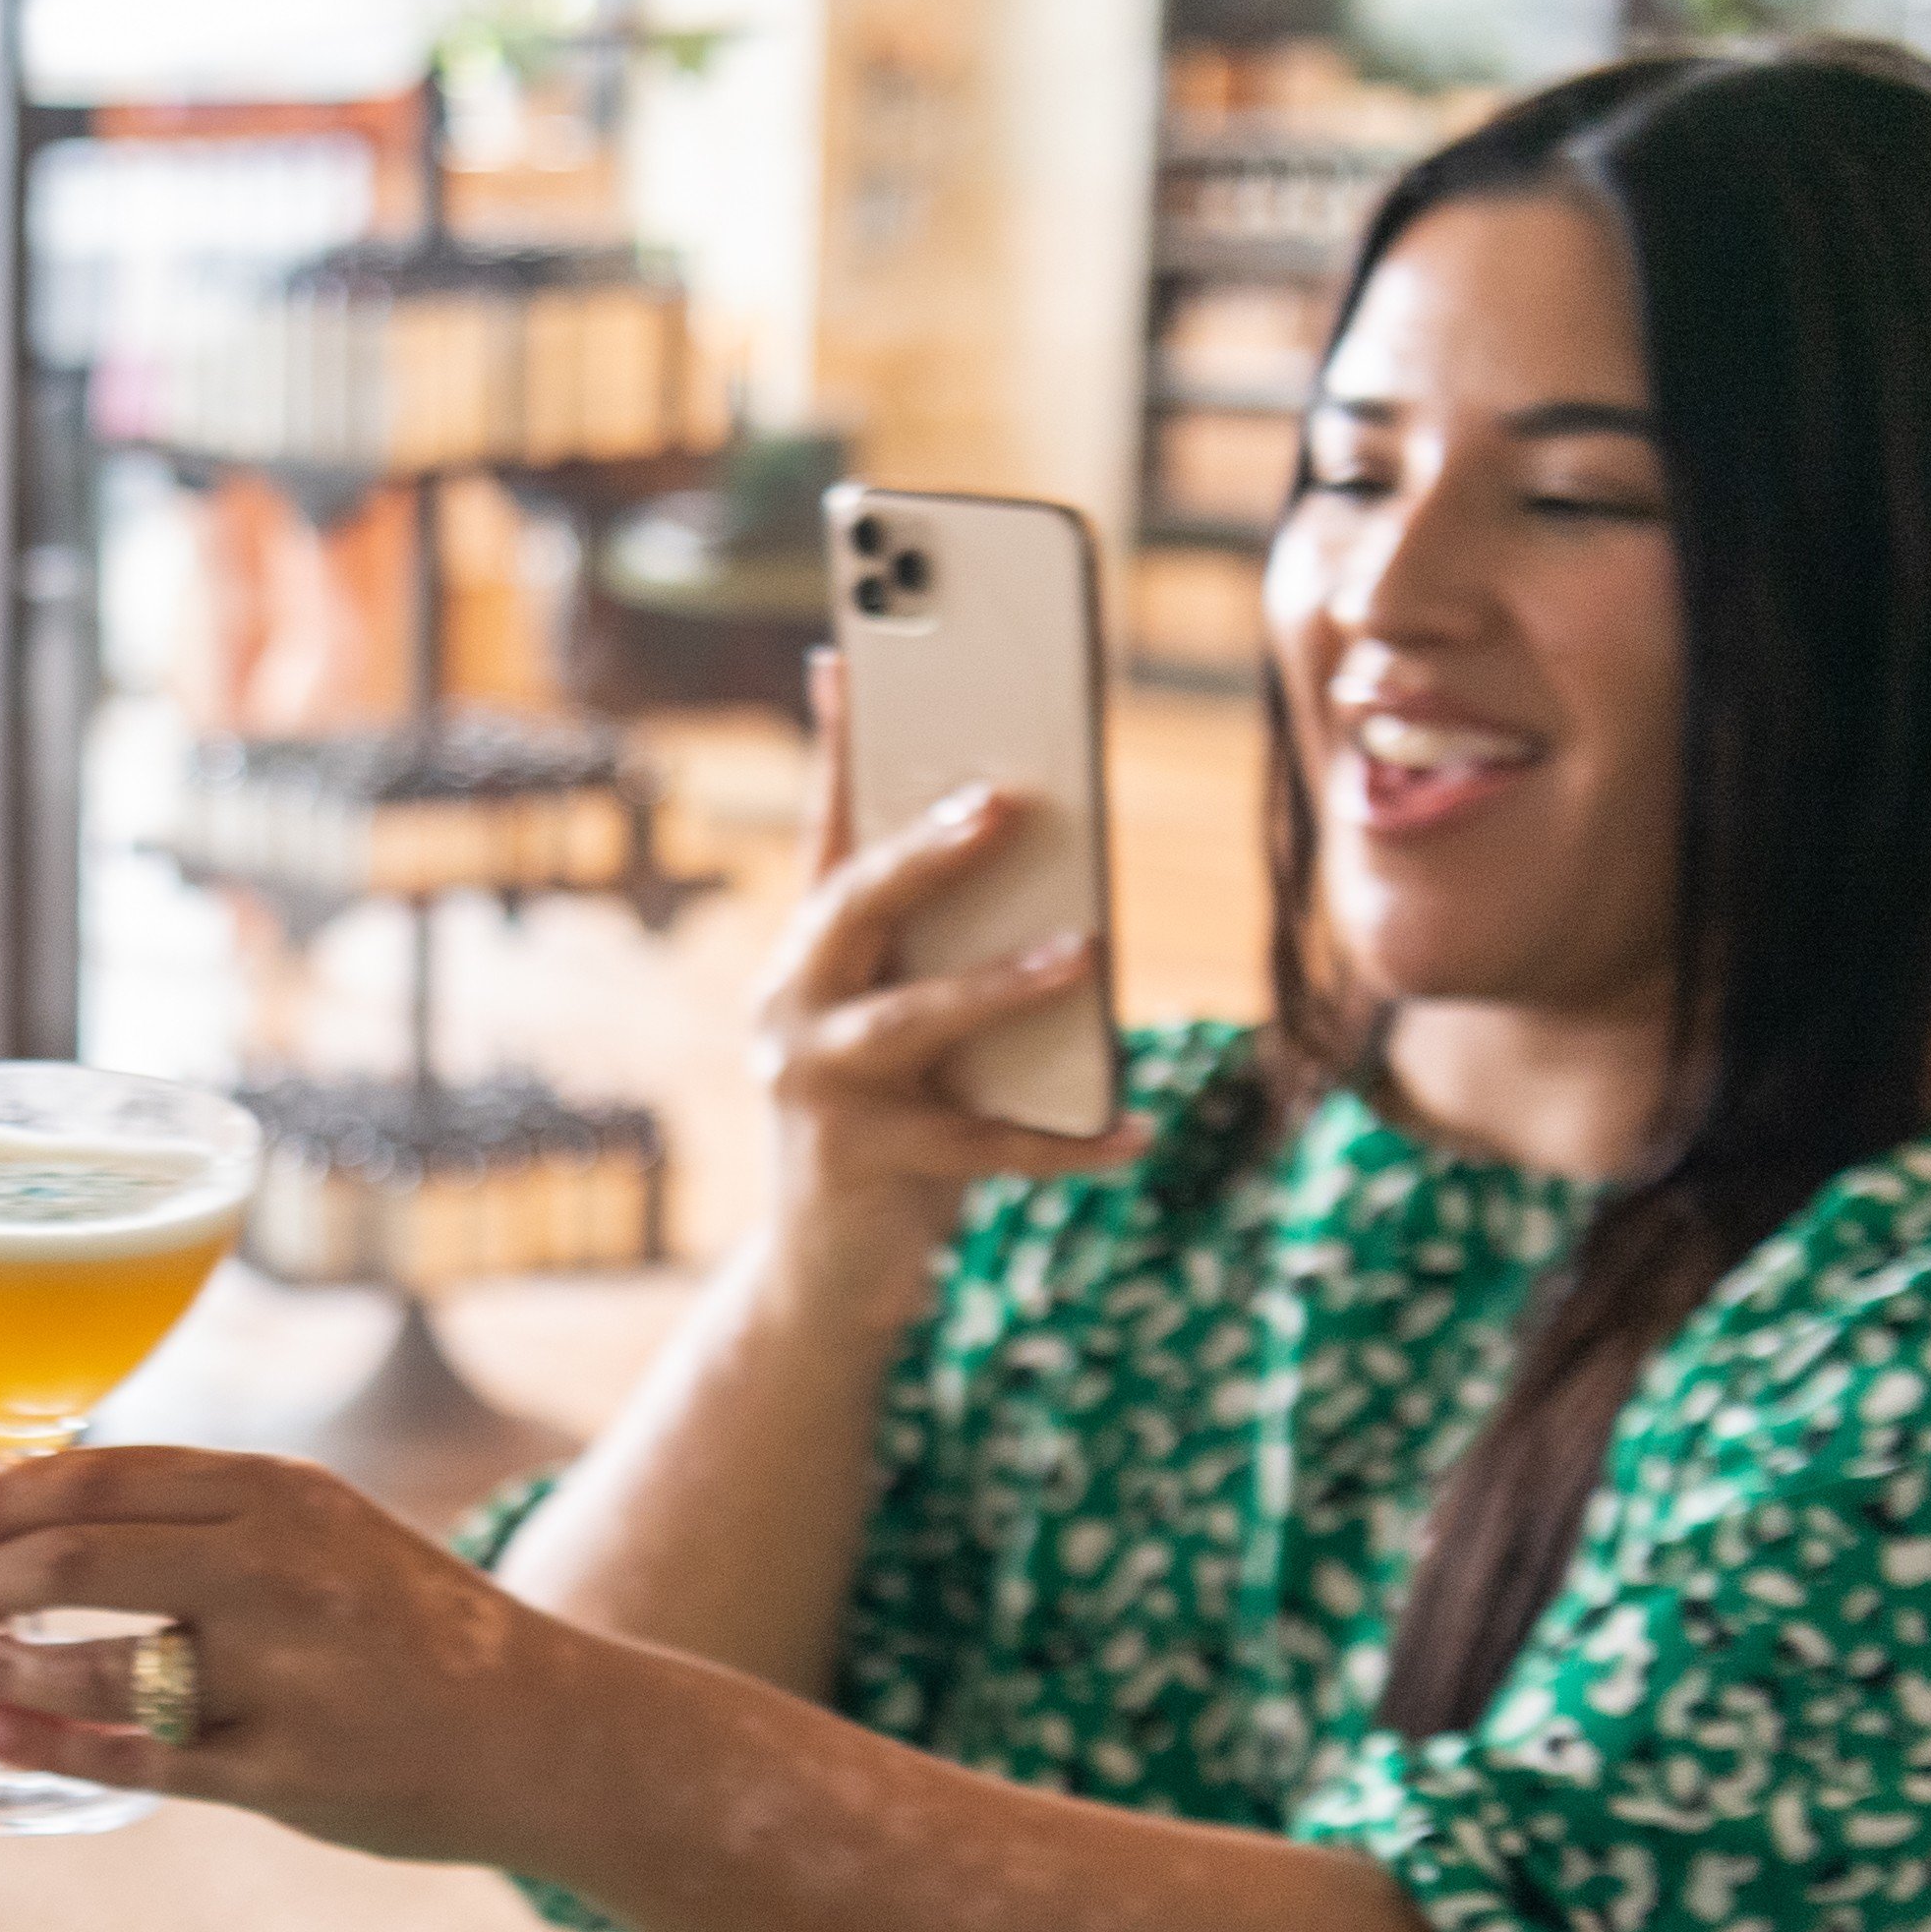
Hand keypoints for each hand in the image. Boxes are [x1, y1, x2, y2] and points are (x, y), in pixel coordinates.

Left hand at [0, 1445, 585, 1866]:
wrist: (546, 1730)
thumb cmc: (411, 1625)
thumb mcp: (325, 1530)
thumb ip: (206, 1517)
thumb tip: (40, 1513)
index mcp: (283, 1494)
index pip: (104, 1477)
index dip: (3, 1497)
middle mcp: (277, 1572)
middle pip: (80, 1559)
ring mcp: (279, 1677)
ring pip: (95, 1667)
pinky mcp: (280, 1773)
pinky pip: (131, 1757)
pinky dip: (40, 1744)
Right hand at [755, 656, 1141, 1318]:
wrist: (826, 1274)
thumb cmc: (889, 1125)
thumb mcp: (906, 1029)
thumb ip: (944, 955)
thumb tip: (1048, 877)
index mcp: (809, 961)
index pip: (826, 837)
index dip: (835, 748)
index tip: (848, 657)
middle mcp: (793, 1012)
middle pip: (854, 910)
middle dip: (925, 852)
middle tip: (1006, 801)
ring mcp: (817, 1090)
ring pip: (910, 1021)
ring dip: (998, 983)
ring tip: (1084, 952)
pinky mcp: (864, 1165)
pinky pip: (984, 1144)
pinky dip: (1067, 1139)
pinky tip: (1137, 1128)